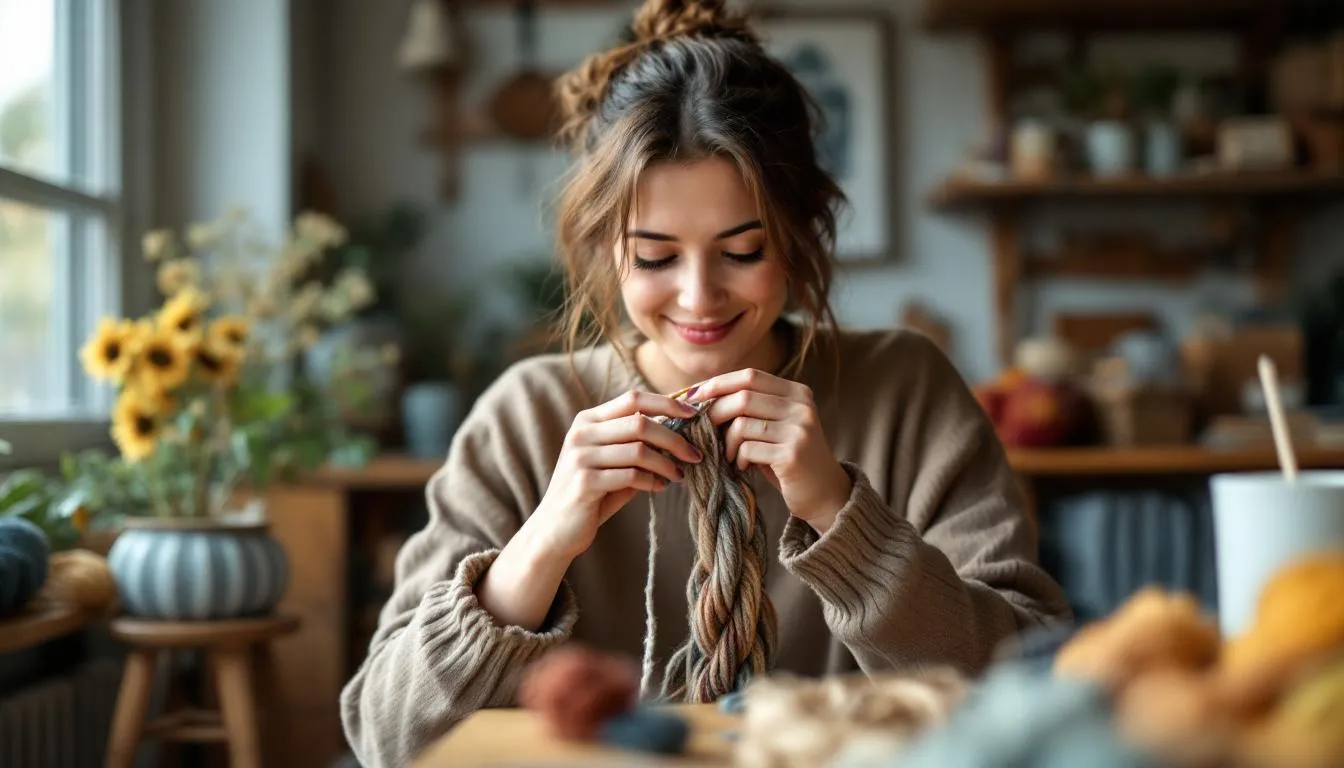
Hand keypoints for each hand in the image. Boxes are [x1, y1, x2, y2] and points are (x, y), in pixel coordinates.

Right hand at [531, 389, 702, 560]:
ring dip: (667, 463)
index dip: (667, 403)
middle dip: (675, 438)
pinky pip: (631, 475)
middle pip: (640, 423)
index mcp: (588, 420)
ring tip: (680, 474)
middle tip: (695, 454)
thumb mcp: (614, 462)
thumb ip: (638, 445)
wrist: (555, 530)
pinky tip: (661, 487)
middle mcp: (582, 433)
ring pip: (639, 450)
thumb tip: (681, 431)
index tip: (693, 413)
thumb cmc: (592, 494)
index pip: (633, 399)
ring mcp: (581, 457)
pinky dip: (653, 481)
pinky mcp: (584, 483)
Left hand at [690, 369, 850, 532]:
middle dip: (715, 413)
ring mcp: (799, 430)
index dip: (718, 383)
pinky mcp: (792, 455)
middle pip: (742, 398)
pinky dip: (738, 458)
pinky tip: (744, 466)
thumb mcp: (776, 426)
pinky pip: (748, 448)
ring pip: (742, 424)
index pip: (750, 376)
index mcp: (797, 393)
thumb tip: (701, 396)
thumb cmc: (789, 458)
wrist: (826, 494)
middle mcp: (801, 407)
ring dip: (727, 442)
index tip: (694, 396)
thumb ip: (751, 408)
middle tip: (704, 430)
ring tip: (730, 455)